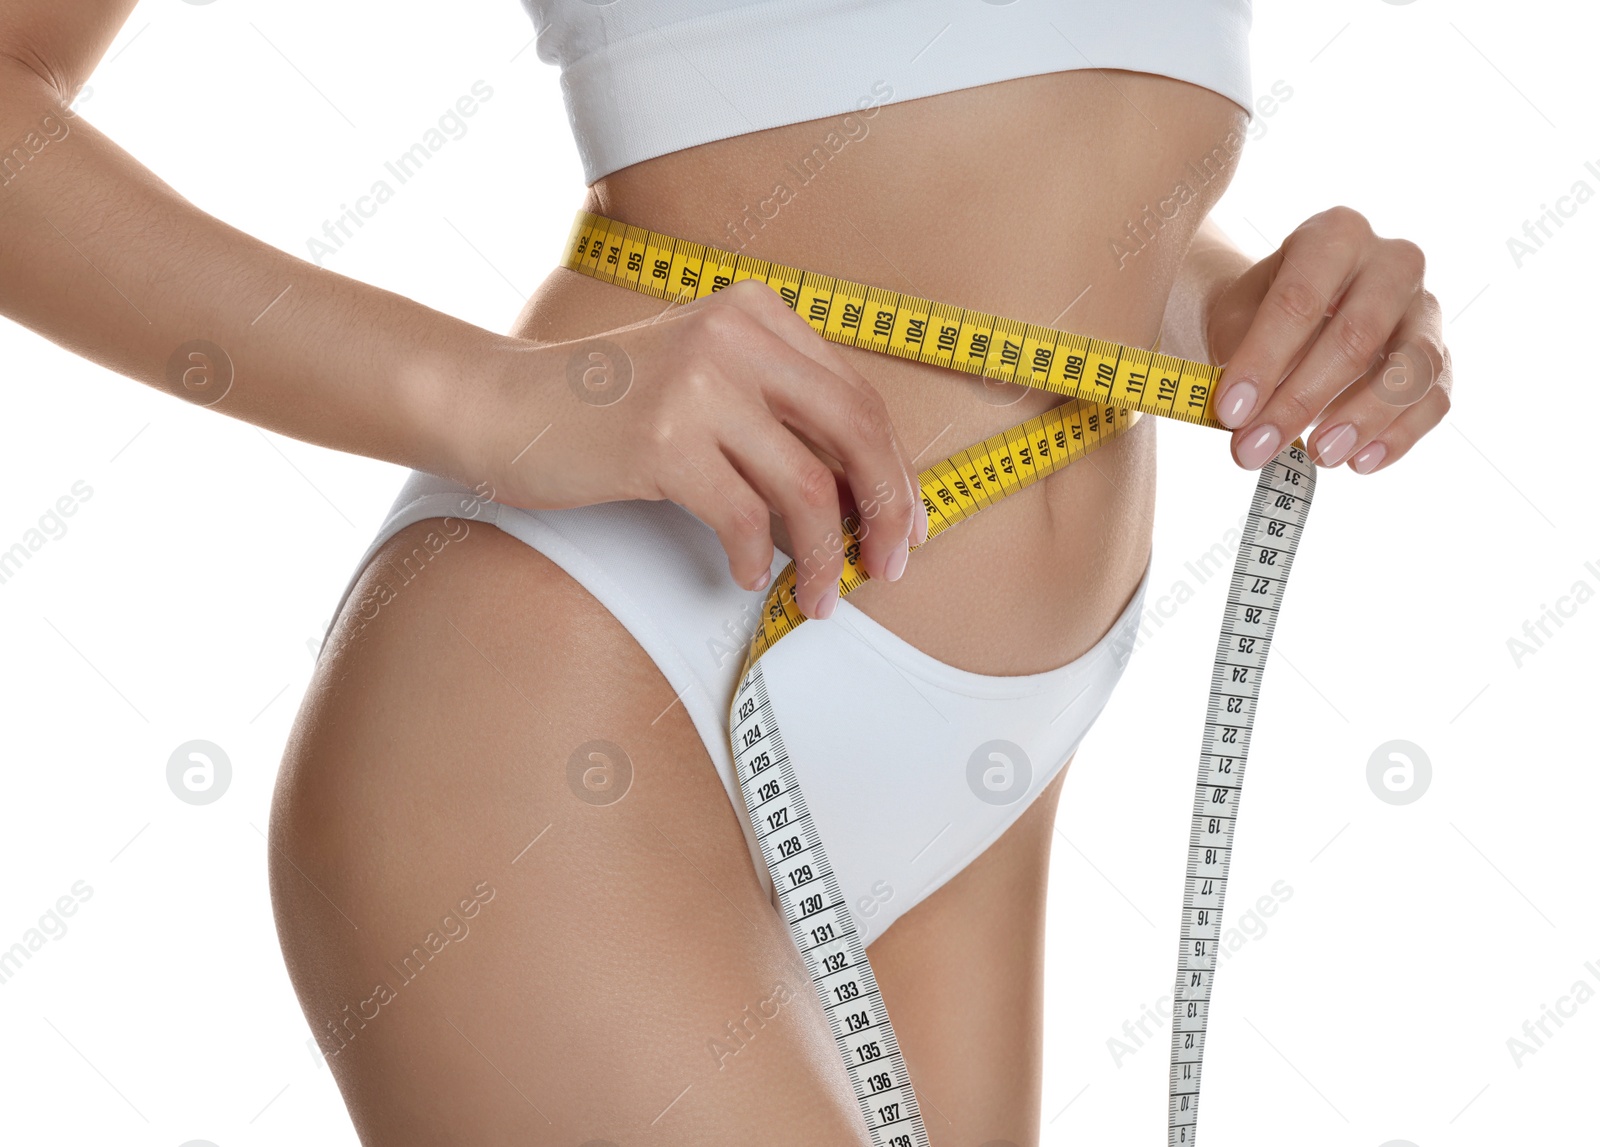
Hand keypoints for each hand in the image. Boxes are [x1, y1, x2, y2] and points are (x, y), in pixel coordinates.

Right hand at [485, 278, 926, 620]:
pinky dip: (756, 558)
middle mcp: (736, 335)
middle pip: (857, 431)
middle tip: (891, 565)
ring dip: (825, 555)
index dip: (893, 471)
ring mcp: (699, 385)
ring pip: (807, 486)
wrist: (499, 405)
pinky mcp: (663, 440)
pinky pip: (744, 517)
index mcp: (757, 313)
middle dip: (886, 509)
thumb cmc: (604, 406)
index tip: (905, 524)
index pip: (859, 397)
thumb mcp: (701, 377)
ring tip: (818, 597)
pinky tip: (745, 573)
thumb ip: (774, 411)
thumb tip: (859, 495)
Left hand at [1203, 206, 1452, 472]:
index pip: (1299, 300)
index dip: (1262, 361)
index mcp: (1334, 236)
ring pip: (1413, 367)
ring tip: (1317, 455)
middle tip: (1256, 448)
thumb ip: (1239, 356)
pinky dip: (1401, 435)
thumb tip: (1245, 418)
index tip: (1230, 413)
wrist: (1299, 312)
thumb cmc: (1263, 313)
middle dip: (1302, 400)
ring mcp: (1426, 308)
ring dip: (1362, 419)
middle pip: (1357, 336)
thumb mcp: (1237, 318)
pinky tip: (1360, 462)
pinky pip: (1436, 398)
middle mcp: (1392, 262)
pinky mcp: (1443, 354)